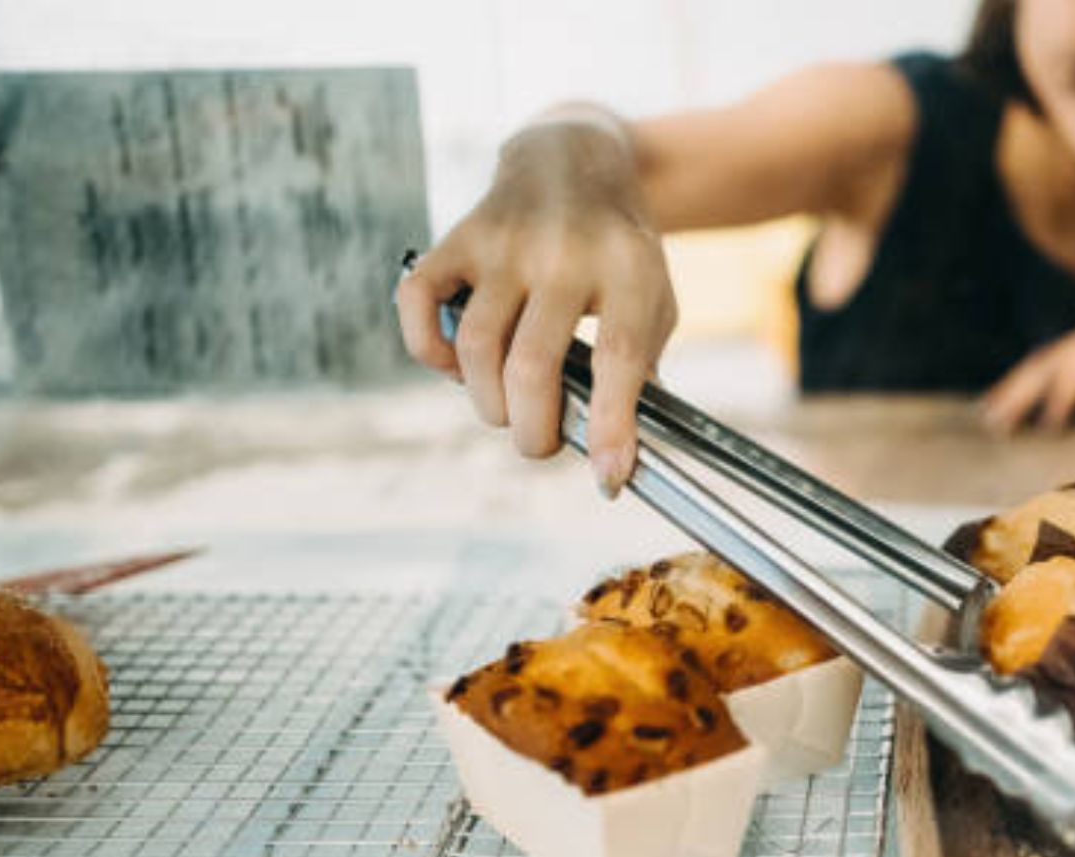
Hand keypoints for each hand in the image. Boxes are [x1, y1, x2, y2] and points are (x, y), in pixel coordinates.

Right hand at [395, 112, 677, 495]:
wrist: (574, 159)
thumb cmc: (618, 252)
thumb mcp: (655, 299)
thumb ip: (642, 369)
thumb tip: (615, 454)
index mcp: (627, 270)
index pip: (619, 359)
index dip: (612, 426)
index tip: (608, 478)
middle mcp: (563, 254)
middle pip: (532, 366)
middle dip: (532, 431)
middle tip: (539, 444)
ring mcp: (504, 245)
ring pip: (476, 348)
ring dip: (487, 403)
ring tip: (507, 410)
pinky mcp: (457, 239)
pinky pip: (419, 303)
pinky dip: (427, 350)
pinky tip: (455, 367)